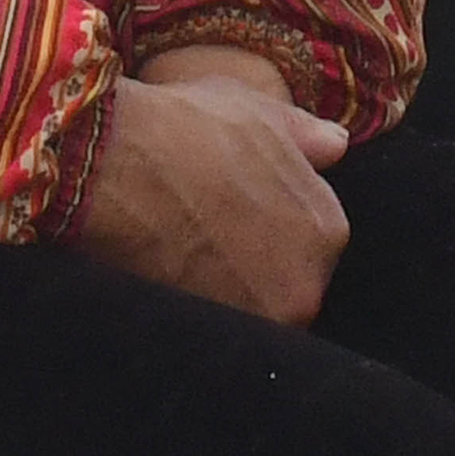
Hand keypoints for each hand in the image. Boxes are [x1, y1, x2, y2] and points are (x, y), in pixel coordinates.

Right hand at [49, 51, 346, 325]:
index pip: (311, 243)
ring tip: (184, 260)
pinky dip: (199, 319)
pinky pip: (216, 335)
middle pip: (285, 286)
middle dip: (255, 269)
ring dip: (227, 296)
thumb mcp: (256, 112)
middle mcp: (308, 285)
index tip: (235, 214)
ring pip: (251, 313)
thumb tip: (336, 146)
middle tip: (208, 239)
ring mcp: (261, 321)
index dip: (271, 226)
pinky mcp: (215, 343)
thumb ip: (306, 135)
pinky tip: (170, 285)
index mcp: (328, 230)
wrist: (118, 164)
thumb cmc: (186, 128)